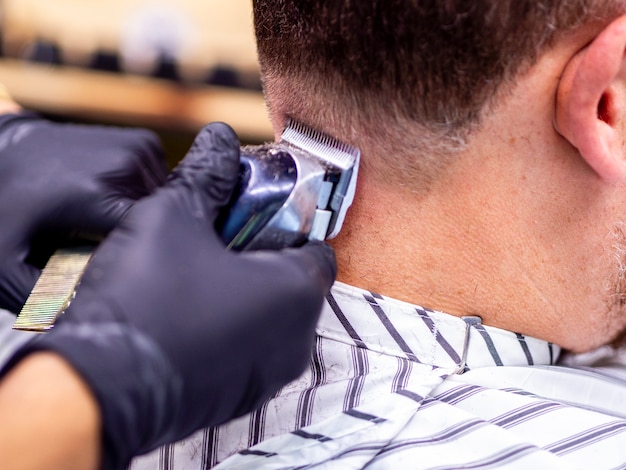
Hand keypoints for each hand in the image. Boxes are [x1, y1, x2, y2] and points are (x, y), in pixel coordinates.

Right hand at [3, 123, 336, 468]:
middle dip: (261, 258)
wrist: (100, 388)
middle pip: (294, 282)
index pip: (315, 246)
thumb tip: (220, 138)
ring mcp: (269, 376)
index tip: (249, 216)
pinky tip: (185, 317)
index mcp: (296, 292)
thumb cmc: (145, 298)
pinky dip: (229, 330)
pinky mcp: (240, 400)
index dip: (285, 224)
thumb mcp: (174, 217)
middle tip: (215, 243)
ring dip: (244, 295)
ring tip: (195, 277)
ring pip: (271, 318)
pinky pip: (248, 350)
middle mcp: (297, 341)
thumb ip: (207, 176)